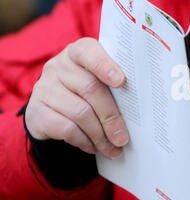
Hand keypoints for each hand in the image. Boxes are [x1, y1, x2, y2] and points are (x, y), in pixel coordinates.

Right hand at [25, 37, 128, 158]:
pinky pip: (66, 129)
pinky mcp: (36, 112)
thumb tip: (142, 107)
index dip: (105, 65)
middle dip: (111, 116)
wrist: (53, 110)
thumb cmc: (87, 92)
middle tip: (123, 137)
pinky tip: (94, 147)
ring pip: (80, 113)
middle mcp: (58, 67)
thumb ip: (115, 85)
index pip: (88, 52)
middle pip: (90, 88)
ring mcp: (44, 88)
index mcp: (78, 53)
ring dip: (101, 135)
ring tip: (113, 148)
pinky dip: (85, 141)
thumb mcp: (100, 82)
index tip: (121, 81)